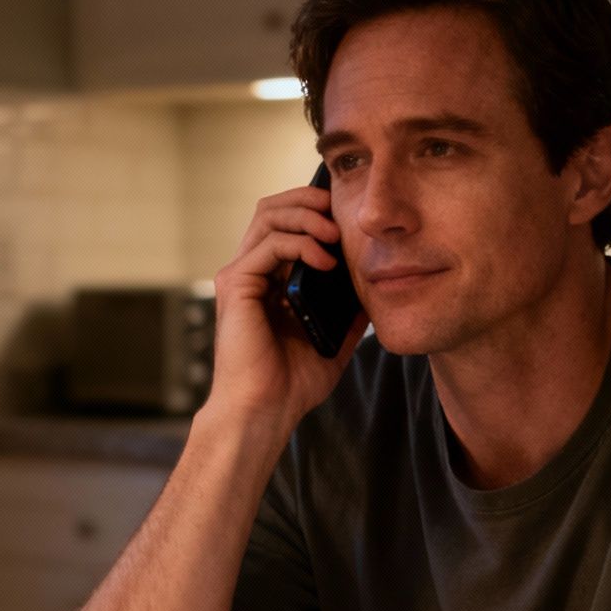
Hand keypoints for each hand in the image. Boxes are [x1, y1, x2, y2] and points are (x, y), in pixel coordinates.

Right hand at [203, 185, 367, 435]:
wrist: (265, 411)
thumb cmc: (291, 384)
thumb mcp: (334, 340)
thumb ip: (349, 314)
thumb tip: (376, 292)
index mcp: (269, 280)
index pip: (286, 223)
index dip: (315, 211)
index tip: (349, 220)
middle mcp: (251, 272)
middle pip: (273, 208)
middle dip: (309, 200)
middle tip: (341, 210)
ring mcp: (239, 276)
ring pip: (268, 216)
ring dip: (307, 215)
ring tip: (336, 233)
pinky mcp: (235, 284)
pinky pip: (270, 244)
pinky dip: (301, 243)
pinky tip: (326, 261)